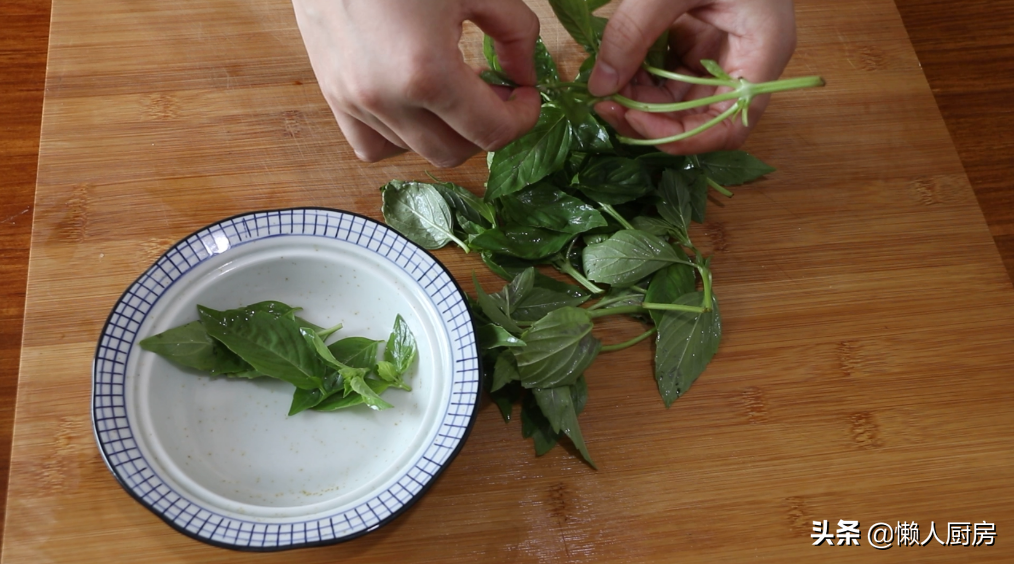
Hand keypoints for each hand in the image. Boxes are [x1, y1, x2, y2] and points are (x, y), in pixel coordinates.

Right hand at [291, 0, 542, 166]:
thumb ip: (515, 33)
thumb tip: (525, 77)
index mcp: (427, 72)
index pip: (491, 131)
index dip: (522, 119)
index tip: (527, 95)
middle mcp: (386, 99)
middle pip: (454, 152)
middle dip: (486, 128)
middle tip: (497, 93)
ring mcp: (354, 101)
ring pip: (415, 151)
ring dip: (446, 131)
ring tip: (456, 90)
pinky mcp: (332, 95)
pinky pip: (372, 145)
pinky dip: (402, 136)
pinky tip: (416, 103)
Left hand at [588, 0, 796, 153]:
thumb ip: (632, 33)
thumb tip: (599, 85)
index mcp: (761, 52)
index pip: (729, 125)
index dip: (682, 136)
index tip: (633, 121)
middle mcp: (747, 60)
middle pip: (701, 116)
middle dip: (651, 116)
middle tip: (605, 104)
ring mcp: (724, 48)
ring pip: (681, 97)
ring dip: (642, 98)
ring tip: (605, 84)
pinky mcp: (702, 36)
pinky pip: (672, 71)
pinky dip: (642, 74)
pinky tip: (616, 66)